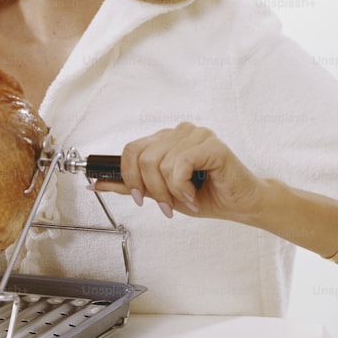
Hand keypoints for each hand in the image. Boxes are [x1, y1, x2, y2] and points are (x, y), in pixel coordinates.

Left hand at [89, 122, 267, 221]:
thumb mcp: (161, 193)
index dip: (129, 176)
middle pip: (143, 157)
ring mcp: (196, 134)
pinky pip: (180, 165)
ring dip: (172, 191)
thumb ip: (131, 185)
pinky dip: (183, 186)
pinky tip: (196, 193)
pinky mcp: (211, 144)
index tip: (139, 198)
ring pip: (161, 163)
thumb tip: (96, 183)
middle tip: (167, 206)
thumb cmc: (206, 196)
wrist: (241, 204)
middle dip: (151, 188)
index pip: (132, 149)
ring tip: (188, 199)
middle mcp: (179, 132)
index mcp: (166, 139)